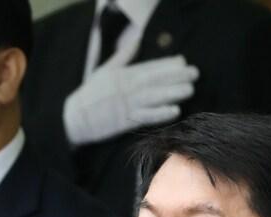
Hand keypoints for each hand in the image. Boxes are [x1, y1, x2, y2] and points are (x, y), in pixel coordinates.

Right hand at [63, 55, 199, 145]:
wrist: (76, 118)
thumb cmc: (91, 94)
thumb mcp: (106, 69)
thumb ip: (124, 56)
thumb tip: (137, 39)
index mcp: (123, 74)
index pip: (149, 67)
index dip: (167, 64)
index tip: (182, 61)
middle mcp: (128, 88)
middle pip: (156, 81)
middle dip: (176, 76)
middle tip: (194, 73)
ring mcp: (128, 105)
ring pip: (155, 97)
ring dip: (173, 93)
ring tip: (190, 89)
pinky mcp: (127, 122)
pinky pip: (147, 117)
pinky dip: (161, 114)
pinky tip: (175, 110)